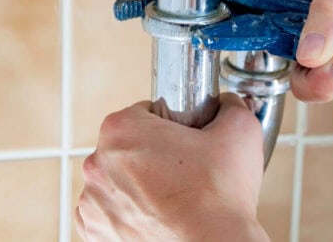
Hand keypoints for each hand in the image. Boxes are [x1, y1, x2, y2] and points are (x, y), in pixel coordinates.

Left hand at [76, 93, 268, 240]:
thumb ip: (229, 105)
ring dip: (138, 185)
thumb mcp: (239, 131)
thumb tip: (227, 104)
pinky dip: (128, 214)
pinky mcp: (95, 233)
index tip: (184, 142)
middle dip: (152, 155)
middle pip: (127, 147)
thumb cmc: (219, 199)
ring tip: (173, 197)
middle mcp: (98, 164)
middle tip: (184, 171)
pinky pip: (109, 213)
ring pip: (117, 181)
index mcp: (121, 130)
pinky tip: (157, 216)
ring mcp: (93, 203)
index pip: (144, 113)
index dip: (170, 126)